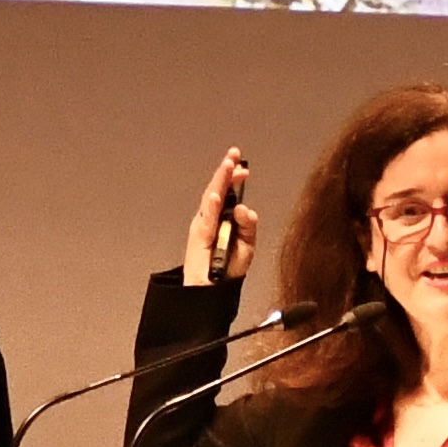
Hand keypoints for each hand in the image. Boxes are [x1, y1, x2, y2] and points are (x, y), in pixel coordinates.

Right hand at [180, 148, 256, 288]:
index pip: (228, 193)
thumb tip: (246, 208)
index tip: (244, 167)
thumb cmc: (227, 269)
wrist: (212, 292)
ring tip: (227, 167)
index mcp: (223, 218)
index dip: (234, 178)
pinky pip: (207, 221)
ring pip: (211, 200)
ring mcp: (203, 227)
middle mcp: (211, 218)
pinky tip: (217, 197)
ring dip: (219, 182)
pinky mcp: (199, 239)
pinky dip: (212, 208)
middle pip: (218, 190)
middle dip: (226, 171)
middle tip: (234, 154)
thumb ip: (248, 226)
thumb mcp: (247, 245)